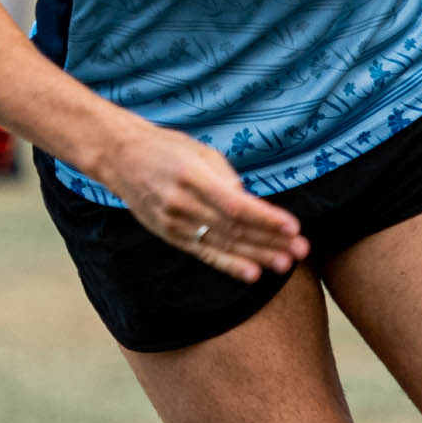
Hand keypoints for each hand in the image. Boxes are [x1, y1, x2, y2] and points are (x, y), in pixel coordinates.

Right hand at [84, 119, 306, 284]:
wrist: (120, 158)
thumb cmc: (167, 149)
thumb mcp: (200, 152)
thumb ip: (227, 179)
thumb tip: (253, 207)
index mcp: (192, 176)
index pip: (236, 205)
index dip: (266, 219)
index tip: (293, 227)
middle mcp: (181, 203)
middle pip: (233, 228)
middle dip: (270, 241)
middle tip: (301, 250)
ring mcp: (173, 222)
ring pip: (222, 244)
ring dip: (257, 256)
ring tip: (285, 265)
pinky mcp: (170, 235)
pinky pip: (204, 253)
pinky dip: (229, 265)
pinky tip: (252, 274)